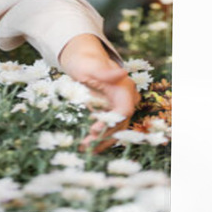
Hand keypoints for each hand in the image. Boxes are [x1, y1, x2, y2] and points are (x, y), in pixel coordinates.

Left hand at [58, 33, 139, 153]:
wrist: (84, 61)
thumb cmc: (86, 62)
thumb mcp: (91, 66)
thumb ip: (106, 72)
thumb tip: (123, 72)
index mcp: (124, 88)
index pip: (124, 111)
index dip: (112, 122)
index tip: (94, 129)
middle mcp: (126, 100)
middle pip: (120, 124)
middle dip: (104, 136)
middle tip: (86, 145)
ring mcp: (120, 107)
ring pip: (116, 129)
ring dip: (101, 141)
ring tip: (85, 149)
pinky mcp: (112, 112)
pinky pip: (110, 128)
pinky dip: (100, 137)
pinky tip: (89, 146)